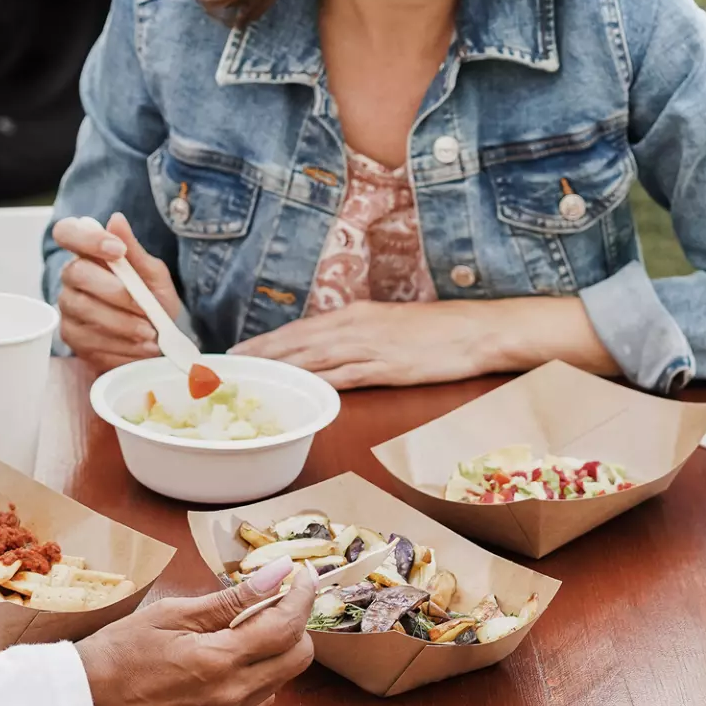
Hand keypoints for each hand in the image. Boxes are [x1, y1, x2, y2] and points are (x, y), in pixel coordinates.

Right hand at [52, 213, 181, 371]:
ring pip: (83, 307)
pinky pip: (88, 338)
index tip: (118, 251)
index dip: (87, 238)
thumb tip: (116, 219)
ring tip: (150, 332)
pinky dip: (119, 343)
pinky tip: (139, 346)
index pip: (67, 232)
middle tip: (144, 307)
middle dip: (115, 291)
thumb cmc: (153, 302)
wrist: (158, 340)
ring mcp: (68, 307)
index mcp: (90, 253)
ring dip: (122, 322)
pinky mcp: (71, 336)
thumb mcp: (154, 276)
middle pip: (76, 272)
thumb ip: (135, 252)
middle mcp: (72, 276)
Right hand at [76, 557, 315, 705]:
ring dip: (277, 647)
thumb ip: (232, 598)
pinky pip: (260, 699)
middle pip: (298, 657)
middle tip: (276, 596)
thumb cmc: (119, 652)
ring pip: (283, 678)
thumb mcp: (173, 612)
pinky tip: (231, 654)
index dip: (302, 595)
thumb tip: (276, 574)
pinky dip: (258, 672)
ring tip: (246, 622)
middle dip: (295, 622)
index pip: (287, 626)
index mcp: (220, 662)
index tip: (301, 574)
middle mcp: (232, 698)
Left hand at [229, 300, 491, 389]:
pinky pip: (345, 377)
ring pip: (314, 357)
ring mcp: (370, 347)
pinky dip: (318, 383)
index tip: (240, 350)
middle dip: (262, 354)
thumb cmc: (436, 329)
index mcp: (355, 314)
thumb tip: (331, 349)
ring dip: (281, 368)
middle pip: (298, 342)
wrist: (475, 331)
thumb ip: (358, 335)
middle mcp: (355, 327)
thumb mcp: (389, 324)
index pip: (300, 328)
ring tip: (252, 378)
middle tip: (230, 365)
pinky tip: (299, 391)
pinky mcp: (386, 369)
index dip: (268, 340)